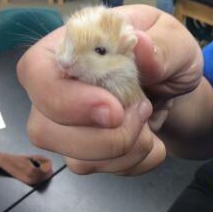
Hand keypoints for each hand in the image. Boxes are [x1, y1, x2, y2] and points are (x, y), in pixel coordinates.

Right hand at [17, 5, 201, 174]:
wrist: (173, 88)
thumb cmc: (166, 57)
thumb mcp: (175, 41)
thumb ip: (162, 45)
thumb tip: (141, 44)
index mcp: (74, 46)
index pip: (37, 71)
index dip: (66, 100)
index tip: (114, 111)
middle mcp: (60, 86)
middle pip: (45, 128)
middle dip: (105, 137)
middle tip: (144, 111)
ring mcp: (69, 122)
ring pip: (75, 159)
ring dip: (126, 149)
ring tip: (150, 122)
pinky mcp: (85, 149)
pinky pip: (100, 170)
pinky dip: (134, 161)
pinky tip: (150, 138)